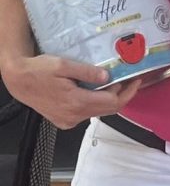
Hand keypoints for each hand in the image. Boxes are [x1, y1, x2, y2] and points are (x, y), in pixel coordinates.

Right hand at [2, 53, 141, 128]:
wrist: (18, 81)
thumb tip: (107, 76)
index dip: (128, 92)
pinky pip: (86, 113)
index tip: (137, 80)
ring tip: (116, 82)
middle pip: (108, 110)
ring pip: (97, 112)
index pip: (112, 102)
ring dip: (109, 99)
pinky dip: (96, 103)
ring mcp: (68, 120)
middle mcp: (74, 116)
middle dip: (122, 96)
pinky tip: (99, 90)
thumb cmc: (39, 70)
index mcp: (77, 102)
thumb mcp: (63, 65)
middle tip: (131, 80)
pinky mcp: (63, 120)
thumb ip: (87, 71)